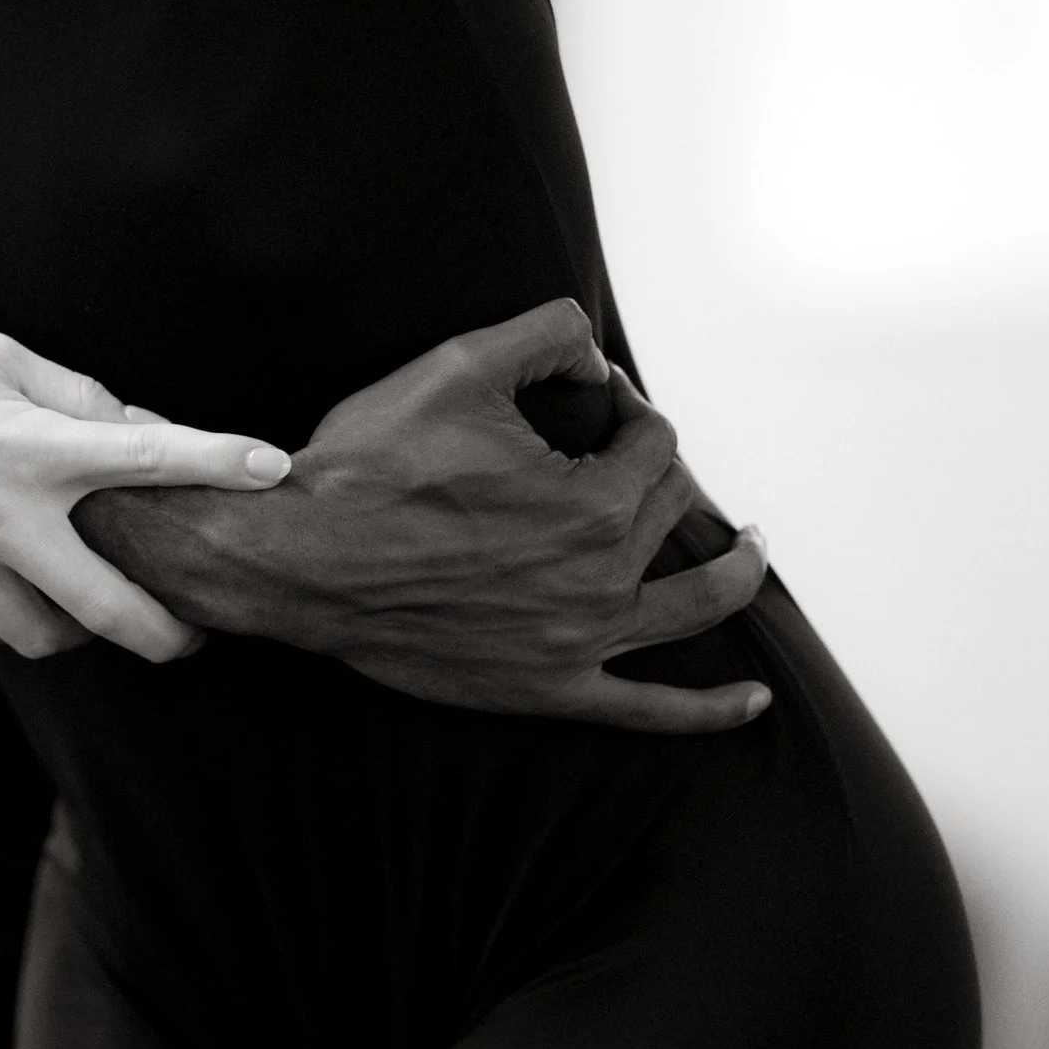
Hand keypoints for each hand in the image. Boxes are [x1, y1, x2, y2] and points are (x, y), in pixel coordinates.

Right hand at [0, 323, 291, 660]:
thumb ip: (76, 398)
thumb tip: (141, 429)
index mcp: (34, 450)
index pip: (151, 458)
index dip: (222, 464)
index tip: (275, 472)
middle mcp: (5, 521)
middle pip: (115, 611)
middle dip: (169, 635)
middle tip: (191, 632)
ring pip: (50, 637)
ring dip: (81, 628)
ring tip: (90, 601)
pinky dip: (8, 626)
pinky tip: (11, 595)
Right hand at [76, 300, 770, 731]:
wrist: (298, 560)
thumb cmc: (369, 467)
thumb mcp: (459, 367)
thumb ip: (546, 336)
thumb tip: (596, 350)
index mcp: (590, 504)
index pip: (651, 441)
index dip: (627, 407)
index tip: (591, 399)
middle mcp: (598, 579)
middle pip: (669, 509)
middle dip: (652, 466)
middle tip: (615, 446)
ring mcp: (578, 644)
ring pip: (692, 606)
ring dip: (734, 571)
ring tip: (750, 546)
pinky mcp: (548, 690)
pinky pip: (647, 712)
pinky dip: (707, 712)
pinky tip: (750, 701)